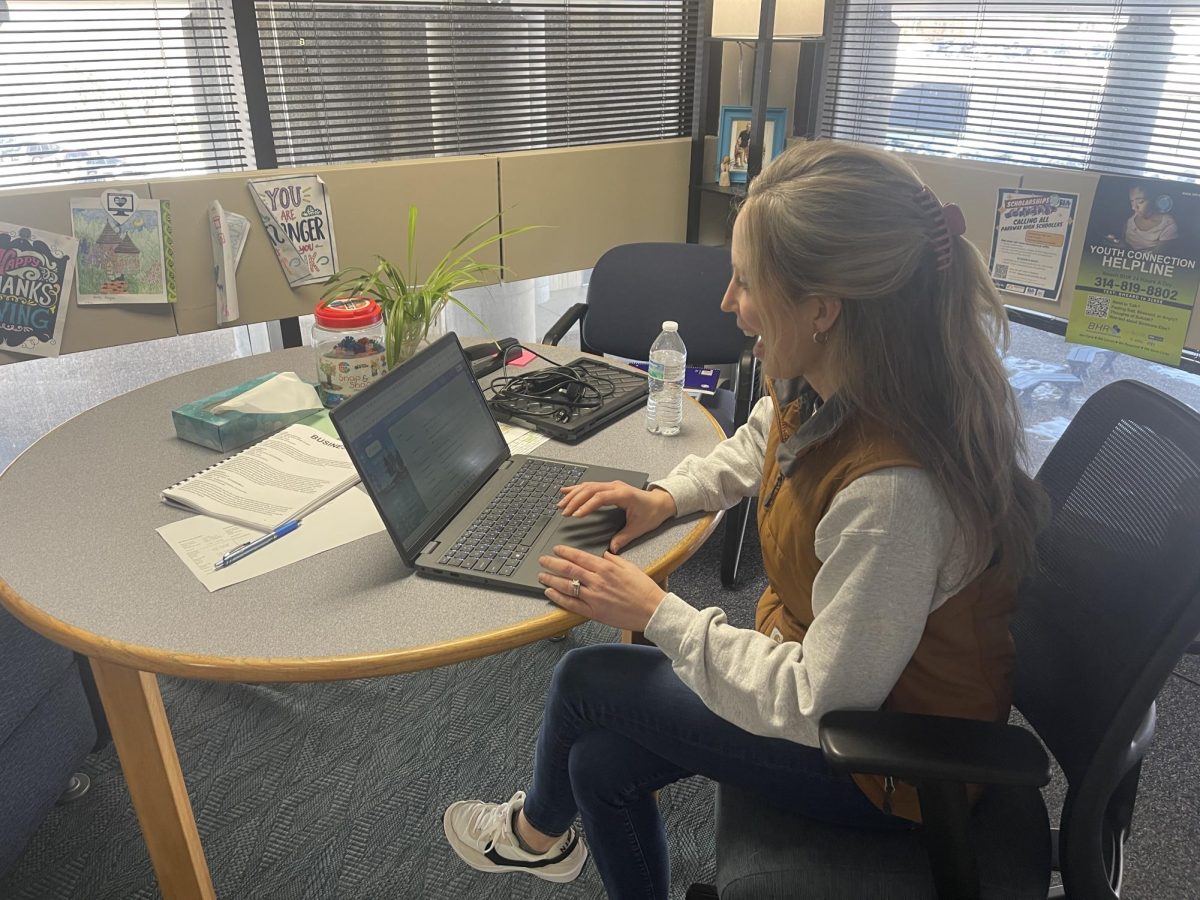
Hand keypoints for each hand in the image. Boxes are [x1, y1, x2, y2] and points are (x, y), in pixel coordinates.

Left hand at [538, 544, 667, 631]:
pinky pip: (571, 604)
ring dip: (551, 580)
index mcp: (606, 568)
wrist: (652, 611)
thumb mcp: (630, 567)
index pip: (580, 557)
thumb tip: (603, 555)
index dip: (565, 552)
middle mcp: (597, 581)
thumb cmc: (644, 589)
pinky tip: (550, 593)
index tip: (556, 549)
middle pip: (568, 569)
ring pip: (566, 586)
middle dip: (552, 563)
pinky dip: (558, 598)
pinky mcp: (594, 612)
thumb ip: (614, 560)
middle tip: (542, 560)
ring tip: (542, 576)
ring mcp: (594, 597)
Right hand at [557, 481, 675, 552]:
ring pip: (588, 486)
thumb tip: (612, 548)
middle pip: (590, 489)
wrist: (660, 502)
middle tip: (564, 512)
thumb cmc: (651, 513)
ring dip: (573, 494)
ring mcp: (612, 485)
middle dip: (575, 500)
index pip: (600, 497)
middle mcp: (616, 487)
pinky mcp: (609, 487)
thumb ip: (624, 537)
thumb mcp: (639, 528)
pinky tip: (566, 491)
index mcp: (624, 495)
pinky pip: (590, 485)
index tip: (576, 515)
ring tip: (561, 505)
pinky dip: (577, 489)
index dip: (587, 506)